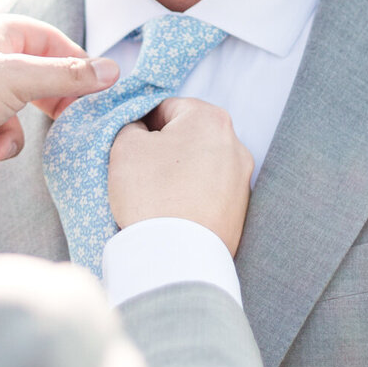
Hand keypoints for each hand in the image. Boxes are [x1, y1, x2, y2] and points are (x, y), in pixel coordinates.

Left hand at [0, 14, 117, 175]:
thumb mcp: (18, 80)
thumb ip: (67, 76)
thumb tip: (113, 69)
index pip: (50, 40)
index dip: (75, 66)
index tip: (94, 95)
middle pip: (29, 80)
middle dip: (42, 109)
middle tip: (62, 128)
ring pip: (4, 114)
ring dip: (9, 137)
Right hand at [107, 97, 253, 254]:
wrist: (176, 259)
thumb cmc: (151, 195)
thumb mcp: (125, 147)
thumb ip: (131, 125)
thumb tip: (140, 129)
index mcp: (211, 119)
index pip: (167, 107)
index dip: (142, 124)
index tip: (130, 146)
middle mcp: (236, 145)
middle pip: (187, 137)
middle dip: (163, 150)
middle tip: (140, 172)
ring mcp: (242, 180)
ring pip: (199, 166)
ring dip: (179, 174)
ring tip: (156, 197)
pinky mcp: (241, 212)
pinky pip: (209, 194)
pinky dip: (191, 198)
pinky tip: (173, 213)